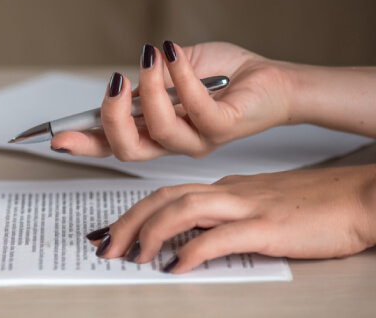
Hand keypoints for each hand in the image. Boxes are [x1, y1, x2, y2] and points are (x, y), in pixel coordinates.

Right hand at [51, 41, 295, 159]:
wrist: (269, 79)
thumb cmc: (223, 76)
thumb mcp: (172, 73)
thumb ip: (146, 82)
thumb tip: (122, 84)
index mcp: (155, 132)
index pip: (112, 145)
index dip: (83, 144)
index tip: (58, 139)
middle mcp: (172, 143)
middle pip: (127, 149)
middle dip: (111, 118)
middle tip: (114, 85)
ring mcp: (197, 140)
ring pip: (159, 129)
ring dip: (150, 88)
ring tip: (152, 57)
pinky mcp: (223, 128)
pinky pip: (195, 108)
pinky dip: (180, 77)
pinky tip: (174, 55)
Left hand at [88, 165, 375, 272]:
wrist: (361, 198)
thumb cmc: (317, 206)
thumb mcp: (261, 207)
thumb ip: (227, 218)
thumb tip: (194, 240)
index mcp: (227, 188)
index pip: (167, 194)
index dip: (132, 212)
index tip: (110, 231)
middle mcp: (230, 192)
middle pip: (165, 198)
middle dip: (128, 221)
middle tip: (104, 245)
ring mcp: (249, 207)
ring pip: (185, 209)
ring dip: (151, 232)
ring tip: (133, 255)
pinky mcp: (269, 226)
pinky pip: (221, 237)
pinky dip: (193, 251)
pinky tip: (177, 267)